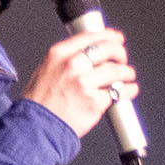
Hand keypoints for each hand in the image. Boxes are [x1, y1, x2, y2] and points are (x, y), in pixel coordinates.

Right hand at [20, 27, 135, 139]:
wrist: (36, 127)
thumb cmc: (39, 102)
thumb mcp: (46, 70)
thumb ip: (66, 60)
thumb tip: (89, 54)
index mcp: (59, 54)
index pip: (91, 37)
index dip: (109, 36)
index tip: (116, 39)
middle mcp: (72, 65)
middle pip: (108, 50)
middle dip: (120, 53)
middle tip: (122, 59)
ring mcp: (84, 83)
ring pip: (117, 71)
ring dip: (127, 73)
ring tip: (127, 77)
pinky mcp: (95, 102)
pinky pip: (120, 92)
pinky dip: (128, 91)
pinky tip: (127, 91)